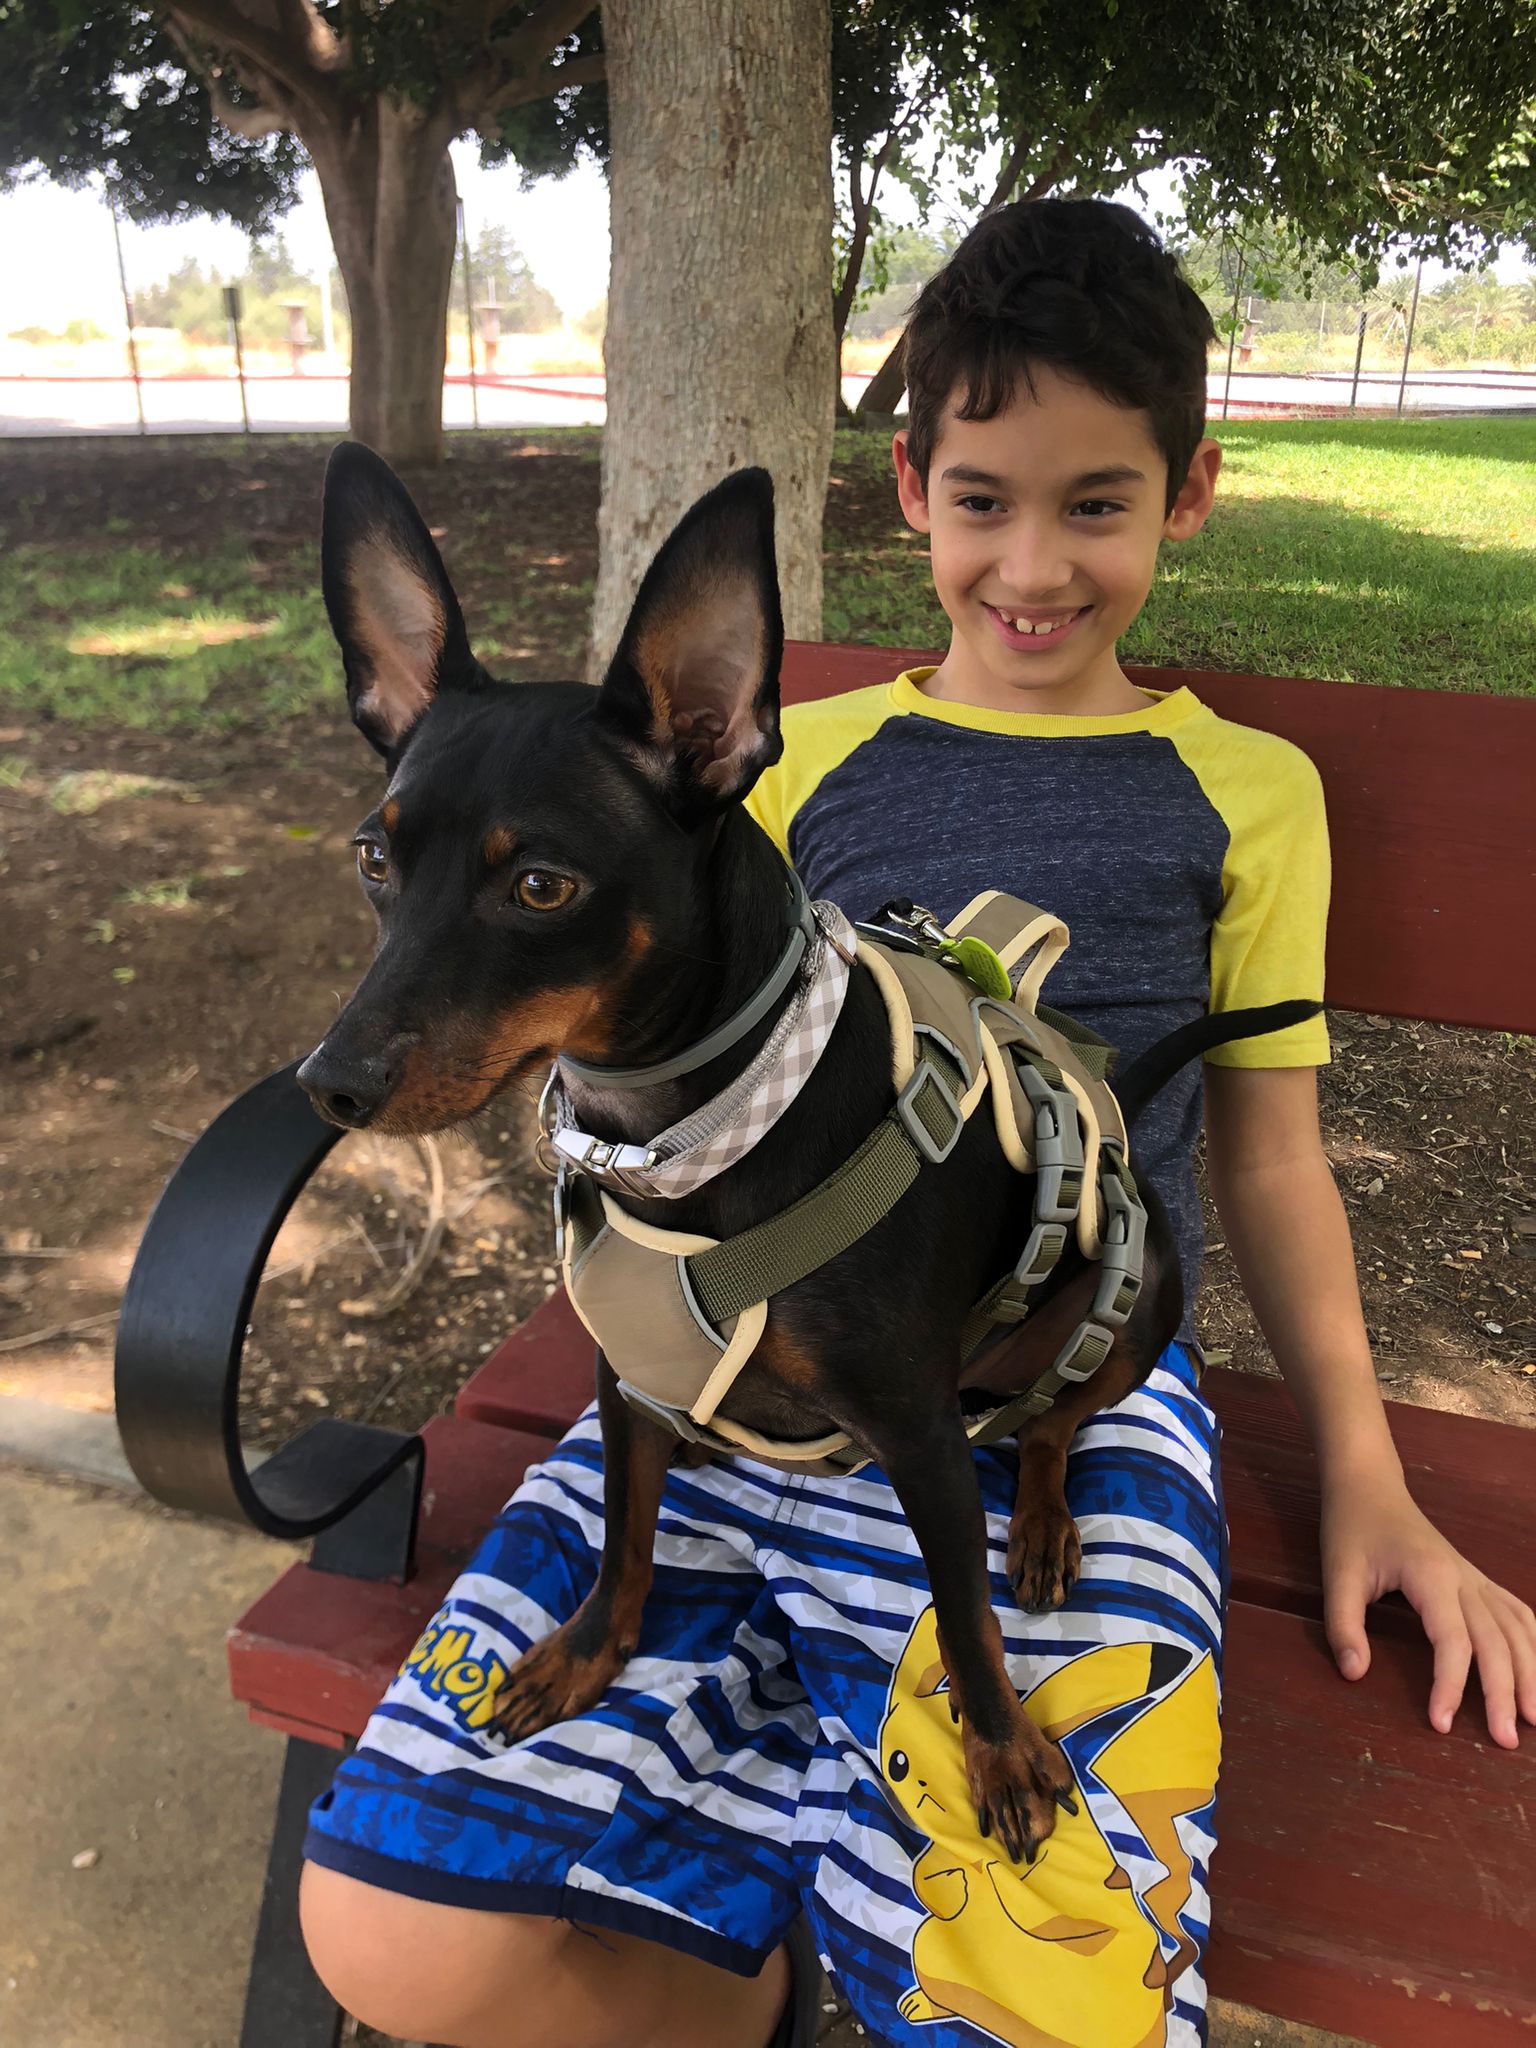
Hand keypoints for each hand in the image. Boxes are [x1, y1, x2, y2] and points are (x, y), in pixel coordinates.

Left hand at [1321, 1469, 1535, 1747]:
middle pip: (1497, 1641)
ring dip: (1531, 1674)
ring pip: (1518, 1628)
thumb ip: (1342, 1625)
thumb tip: (1355, 1674)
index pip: (1453, 1640)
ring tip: (1534, 1720)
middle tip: (1505, 1742)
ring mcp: (1476, 1579)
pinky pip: (1518, 1613)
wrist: (1370, 1487)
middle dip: (1504, 1694)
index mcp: (1431, 1576)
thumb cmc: (1352, 1529)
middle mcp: (1464, 1578)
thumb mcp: (1336, 1574)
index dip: (1451, 1685)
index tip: (1441, 1724)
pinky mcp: (1478, 1581)